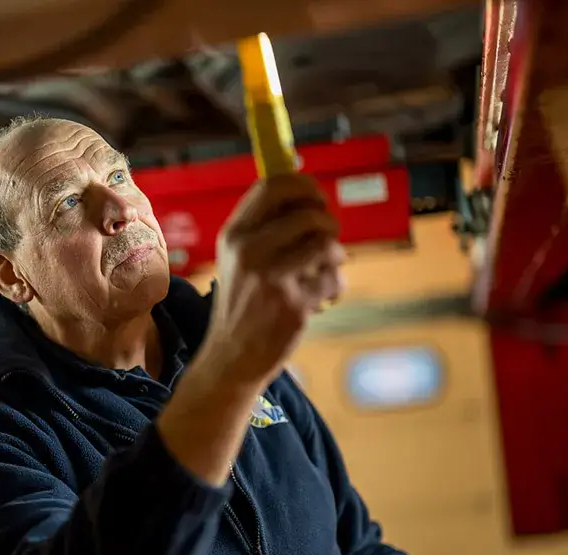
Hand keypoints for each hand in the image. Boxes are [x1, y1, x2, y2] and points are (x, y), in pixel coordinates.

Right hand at [202, 174, 344, 386]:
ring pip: (327, 245)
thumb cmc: (243, 303)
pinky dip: (335, 287)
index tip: (316, 200)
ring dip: (336, 257)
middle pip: (310, 214)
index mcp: (234, 234)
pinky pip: (334, 279)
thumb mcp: (238, 258)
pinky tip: (321, 297)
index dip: (305, 186)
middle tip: (326, 241)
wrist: (231, 356)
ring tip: (324, 270)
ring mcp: (270, 279)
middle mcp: (249, 252)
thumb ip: (265, 227)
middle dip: (329, 225)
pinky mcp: (293, 305)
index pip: (274, 185)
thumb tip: (310, 196)